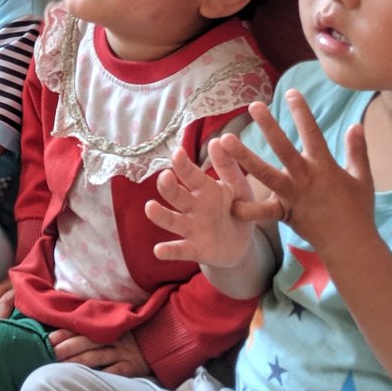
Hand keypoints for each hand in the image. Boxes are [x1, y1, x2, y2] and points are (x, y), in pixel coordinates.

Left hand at [47, 329, 150, 374]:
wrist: (161, 343)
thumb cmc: (129, 336)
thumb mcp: (112, 328)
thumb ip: (92, 329)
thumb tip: (63, 333)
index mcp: (106, 326)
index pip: (80, 328)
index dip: (63, 333)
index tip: (49, 339)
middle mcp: (113, 337)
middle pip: (86, 341)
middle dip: (67, 347)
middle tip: (51, 352)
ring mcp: (123, 352)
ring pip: (97, 356)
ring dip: (78, 361)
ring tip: (62, 366)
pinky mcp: (132, 366)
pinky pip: (116, 371)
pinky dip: (103, 373)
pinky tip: (90, 377)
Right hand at [146, 142, 256, 268]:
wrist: (241, 244)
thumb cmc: (237, 209)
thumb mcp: (239, 188)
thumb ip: (229, 167)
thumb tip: (219, 139)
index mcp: (204, 189)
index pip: (191, 175)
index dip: (184, 165)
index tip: (178, 153)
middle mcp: (192, 206)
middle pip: (176, 195)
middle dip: (169, 186)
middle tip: (165, 177)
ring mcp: (190, 228)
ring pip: (172, 220)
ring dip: (160, 215)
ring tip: (150, 207)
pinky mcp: (194, 250)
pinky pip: (180, 250)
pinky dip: (169, 251)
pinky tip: (159, 251)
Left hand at [220, 92, 376, 258]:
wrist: (351, 245)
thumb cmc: (358, 209)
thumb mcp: (362, 178)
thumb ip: (357, 150)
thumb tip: (356, 124)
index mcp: (324, 167)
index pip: (312, 133)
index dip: (302, 112)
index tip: (290, 92)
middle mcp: (305, 178)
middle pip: (283, 148)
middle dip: (269, 126)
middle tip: (254, 106)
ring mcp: (292, 195)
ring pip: (265, 173)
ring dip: (244, 156)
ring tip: (225, 141)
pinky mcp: (284, 213)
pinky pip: (262, 211)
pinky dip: (247, 209)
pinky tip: (229, 203)